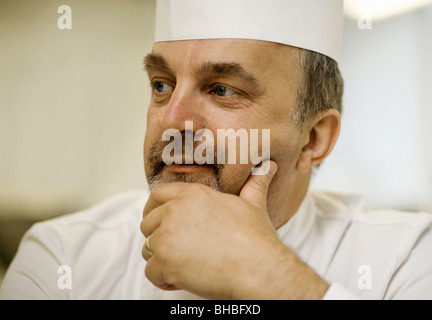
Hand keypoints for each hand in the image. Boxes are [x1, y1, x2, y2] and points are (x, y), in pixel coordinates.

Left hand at [141, 160, 325, 298]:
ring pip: (148, 249)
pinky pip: (151, 272)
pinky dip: (163, 279)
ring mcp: (167, 236)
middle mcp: (175, 211)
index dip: (154, 208)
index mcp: (192, 194)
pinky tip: (183, 279)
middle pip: (148, 223)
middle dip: (158, 238)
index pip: (157, 194)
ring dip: (162, 260)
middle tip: (178, 250)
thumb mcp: (254, 204)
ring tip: (185, 266)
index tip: (158, 220)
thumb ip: (254, 184)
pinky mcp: (164, 261)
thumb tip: (269, 166)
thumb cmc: (255, 239)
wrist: (258, 269)